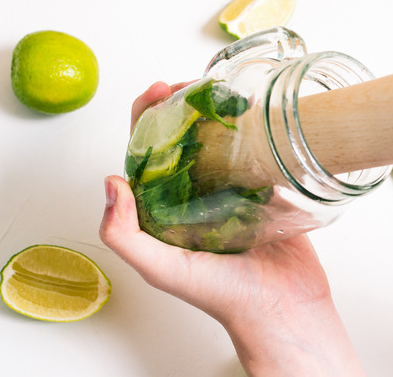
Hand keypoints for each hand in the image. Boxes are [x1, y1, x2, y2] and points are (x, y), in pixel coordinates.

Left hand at [101, 81, 364, 375]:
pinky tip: (256, 113)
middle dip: (183, 105)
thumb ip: (125, 235)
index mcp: (165, 209)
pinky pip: (256, 153)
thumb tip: (111, 182)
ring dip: (218, 113)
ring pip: (218, 140)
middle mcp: (194, 195)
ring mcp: (231, 190)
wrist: (282, 307)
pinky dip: (254, 130)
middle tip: (194, 84)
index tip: (156, 91)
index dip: (146, 118)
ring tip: (224, 91)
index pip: (145, 153)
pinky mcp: (265, 190)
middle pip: (182, 138)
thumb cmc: (223, 296)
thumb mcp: (162, 269)